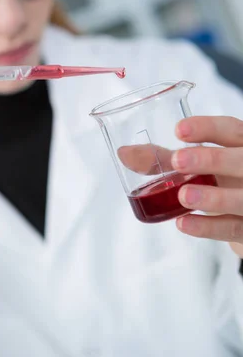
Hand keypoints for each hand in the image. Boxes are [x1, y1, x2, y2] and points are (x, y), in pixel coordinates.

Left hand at [172, 116, 242, 257]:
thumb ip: (163, 159)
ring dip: (213, 197)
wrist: (241, 220)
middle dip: (211, 159)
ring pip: (242, 198)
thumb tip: (124, 153)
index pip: (231, 130)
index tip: (178, 130)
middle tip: (178, 160)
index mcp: (240, 146)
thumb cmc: (218, 183)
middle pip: (241, 160)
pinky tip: (184, 223)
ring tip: (183, 195)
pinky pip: (232, 228)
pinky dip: (208, 227)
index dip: (207, 128)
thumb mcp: (197, 167)